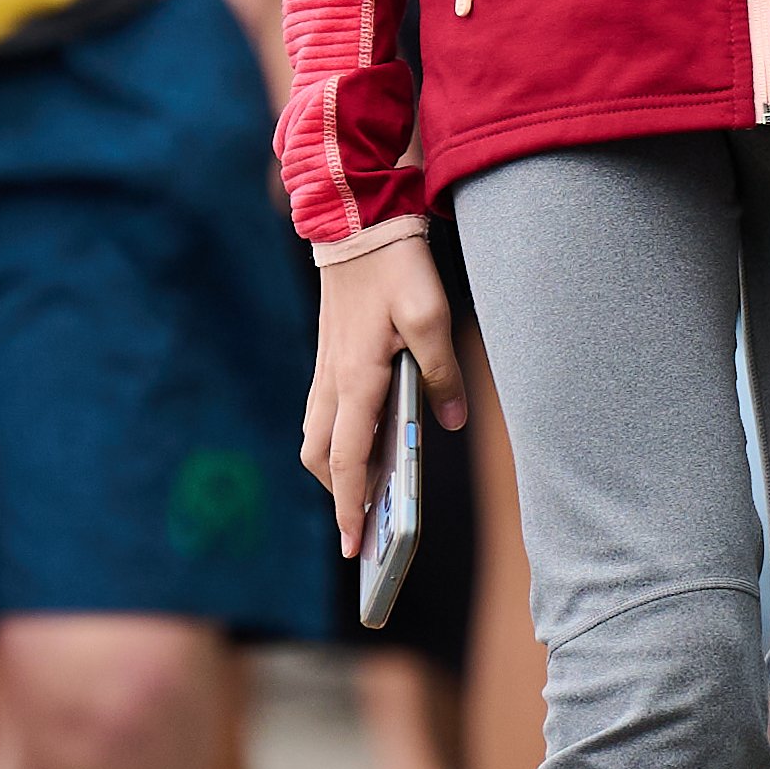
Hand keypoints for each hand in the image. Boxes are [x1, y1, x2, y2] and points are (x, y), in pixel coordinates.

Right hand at [303, 232, 472, 547]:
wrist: (356, 222)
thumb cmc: (395, 267)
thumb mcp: (432, 317)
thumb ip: (443, 372)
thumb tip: (452, 421)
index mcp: (356, 378)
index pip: (347, 459)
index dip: (350, 506)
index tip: (355, 546)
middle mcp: (333, 381)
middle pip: (321, 457)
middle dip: (338, 494)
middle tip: (364, 524)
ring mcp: (325, 369)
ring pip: (317, 436)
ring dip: (336, 467)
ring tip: (369, 489)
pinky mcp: (329, 357)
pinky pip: (324, 413)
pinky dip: (337, 438)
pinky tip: (367, 438)